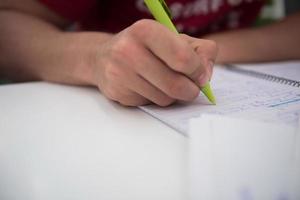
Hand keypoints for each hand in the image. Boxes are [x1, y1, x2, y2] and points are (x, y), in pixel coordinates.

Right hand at [93, 19, 217, 105]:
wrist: (103, 57)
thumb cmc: (145, 47)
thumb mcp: (173, 38)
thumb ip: (200, 50)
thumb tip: (206, 75)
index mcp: (146, 30)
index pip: (183, 58)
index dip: (198, 71)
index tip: (201, 75)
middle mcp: (128, 50)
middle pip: (175, 85)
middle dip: (190, 90)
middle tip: (191, 88)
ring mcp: (120, 73)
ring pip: (164, 99)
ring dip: (172, 95)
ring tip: (165, 82)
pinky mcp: (117, 92)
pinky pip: (150, 104)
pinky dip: (156, 99)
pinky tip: (147, 87)